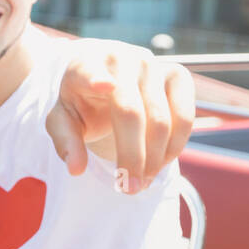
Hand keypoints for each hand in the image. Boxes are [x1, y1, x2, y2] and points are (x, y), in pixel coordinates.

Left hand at [45, 40, 194, 192]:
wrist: (108, 79)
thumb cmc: (82, 103)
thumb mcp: (63, 121)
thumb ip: (65, 141)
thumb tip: (76, 169)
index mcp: (84, 66)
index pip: (89, 72)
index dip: (97, 78)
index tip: (106, 85)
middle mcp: (121, 59)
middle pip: (131, 113)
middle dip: (132, 156)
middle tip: (128, 189)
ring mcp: (153, 64)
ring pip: (161, 119)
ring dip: (154, 158)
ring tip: (140, 182)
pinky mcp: (178, 74)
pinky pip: (185, 117)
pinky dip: (174, 146)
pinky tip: (159, 164)